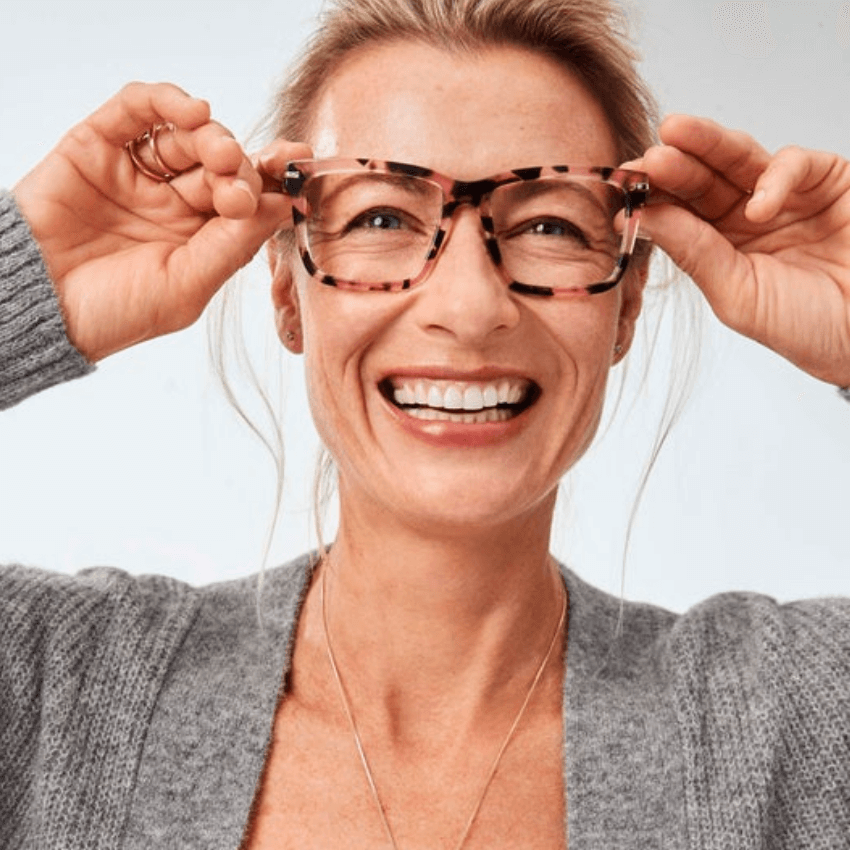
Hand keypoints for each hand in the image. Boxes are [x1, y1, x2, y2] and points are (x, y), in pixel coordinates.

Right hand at [13, 82, 310, 361]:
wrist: (35, 306)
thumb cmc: (113, 312)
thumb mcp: (186, 286)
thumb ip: (233, 245)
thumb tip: (283, 205)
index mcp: (201, 240)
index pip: (247, 201)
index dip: (273, 184)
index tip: (296, 173)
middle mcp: (174, 204)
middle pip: (224, 166)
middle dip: (243, 166)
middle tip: (241, 180)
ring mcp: (138, 174)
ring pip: (187, 135)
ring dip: (213, 136)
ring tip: (219, 152)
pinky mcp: (98, 147)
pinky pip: (137, 110)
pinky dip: (166, 101)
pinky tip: (191, 111)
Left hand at [624, 115, 849, 385]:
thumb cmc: (805, 325)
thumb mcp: (737, 294)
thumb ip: (694, 254)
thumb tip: (641, 218)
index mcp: (715, 246)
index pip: (676, 212)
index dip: (650, 196)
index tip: (620, 187)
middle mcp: (743, 216)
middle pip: (699, 180)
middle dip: (670, 164)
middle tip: (644, 156)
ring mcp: (782, 196)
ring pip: (737, 158)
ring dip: (705, 144)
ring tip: (673, 134)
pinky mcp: (825, 180)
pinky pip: (793, 164)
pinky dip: (773, 178)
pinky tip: (758, 206)